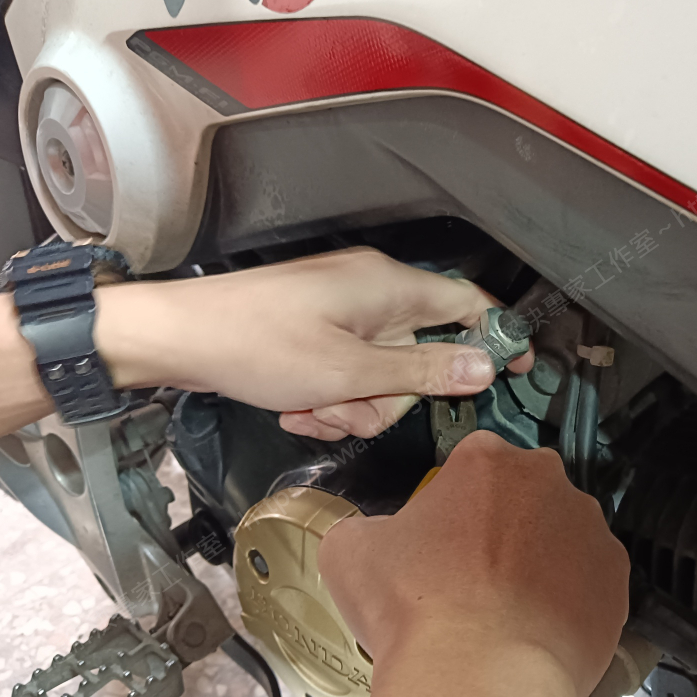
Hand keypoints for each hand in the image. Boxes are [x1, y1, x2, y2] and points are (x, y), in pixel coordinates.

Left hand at [95, 248, 532, 438]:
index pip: (467, 304)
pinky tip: (296, 406)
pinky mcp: (319, 332)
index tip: (519, 371)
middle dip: (389, 397)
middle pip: (420, 356)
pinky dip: (330, 397)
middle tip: (351, 409)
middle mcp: (373, 293)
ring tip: (312, 409)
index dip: (497, 336)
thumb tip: (485, 366)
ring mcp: (344, 313)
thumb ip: (422, 370)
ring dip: (353, 405)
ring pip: (382, 375)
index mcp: (389, 287)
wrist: (177, 339)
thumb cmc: (260, 346)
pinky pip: (349, 373)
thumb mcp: (349, 372)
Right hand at [319, 431, 630, 696]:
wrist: (479, 676)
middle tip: (474, 567)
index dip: (455, 497)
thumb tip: (367, 535)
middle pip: (523, 491)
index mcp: (485, 459)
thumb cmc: (419, 610)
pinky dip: (571, 596)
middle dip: (503, 520)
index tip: (446, 528)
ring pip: (562, 532)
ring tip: (507, 604)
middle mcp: (545, 480)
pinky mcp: (615, 576)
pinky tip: (537, 624)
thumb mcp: (351, 550)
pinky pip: (592, 578)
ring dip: (541, 557)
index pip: (472, 460)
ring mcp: (588, 527)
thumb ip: (363, 525)